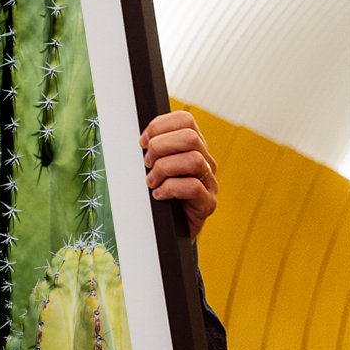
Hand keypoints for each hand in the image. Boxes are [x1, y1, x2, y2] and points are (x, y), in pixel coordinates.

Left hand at [139, 111, 217, 238]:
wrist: (170, 230)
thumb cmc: (159, 195)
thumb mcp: (154, 167)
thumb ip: (152, 150)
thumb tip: (140, 139)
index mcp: (193, 147)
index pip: (185, 120)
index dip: (159, 126)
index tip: (142, 142)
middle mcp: (205, 161)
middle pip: (190, 137)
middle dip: (160, 147)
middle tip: (146, 164)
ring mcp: (210, 182)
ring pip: (193, 160)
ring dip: (164, 169)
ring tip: (151, 182)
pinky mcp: (208, 203)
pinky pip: (193, 187)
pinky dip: (169, 189)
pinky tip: (158, 195)